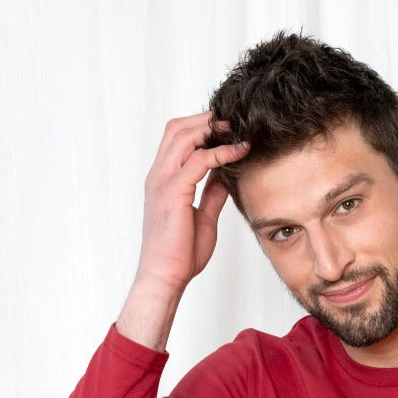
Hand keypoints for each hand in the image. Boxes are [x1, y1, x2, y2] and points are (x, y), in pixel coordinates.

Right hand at [134, 110, 247, 297]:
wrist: (166, 277)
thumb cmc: (180, 254)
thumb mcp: (203, 217)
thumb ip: (212, 194)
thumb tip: (226, 176)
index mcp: (162, 179)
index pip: (177, 138)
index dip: (201, 127)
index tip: (227, 129)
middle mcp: (159, 176)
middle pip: (178, 128)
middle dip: (206, 119)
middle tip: (234, 121)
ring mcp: (163, 182)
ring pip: (185, 136)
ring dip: (213, 129)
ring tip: (238, 130)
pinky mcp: (173, 192)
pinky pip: (199, 161)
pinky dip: (220, 152)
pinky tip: (238, 152)